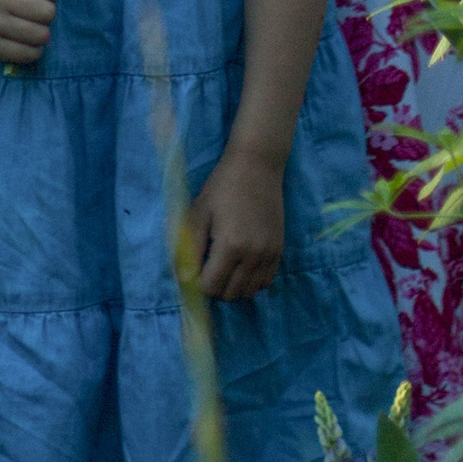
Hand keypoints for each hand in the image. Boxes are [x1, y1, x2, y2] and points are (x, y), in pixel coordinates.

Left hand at [187, 147, 285, 301]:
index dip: (197, 284)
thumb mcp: (199, 212)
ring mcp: (269, 255)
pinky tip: (241, 266)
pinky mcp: (279, 251)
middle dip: (214, 288)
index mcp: (230, 246)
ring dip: (233, 287)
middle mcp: (252, 256)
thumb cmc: (222, 186)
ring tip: (224, 267)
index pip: (211, 288)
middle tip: (207, 268)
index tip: (194, 270)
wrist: (257, 166)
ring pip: (248, 292)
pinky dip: (251, 282)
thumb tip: (183, 278)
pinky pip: (265, 282)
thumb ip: (189, 247)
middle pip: (230, 295)